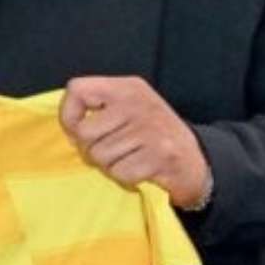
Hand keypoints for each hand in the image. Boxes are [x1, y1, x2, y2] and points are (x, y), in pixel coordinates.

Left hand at [59, 76, 210, 208]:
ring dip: (109, 165)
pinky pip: (120, 173)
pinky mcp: (161, 155)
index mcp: (127, 86)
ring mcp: (151, 128)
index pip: (77, 90)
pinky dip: (125, 178)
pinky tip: (139, 170)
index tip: (77, 130)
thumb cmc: (150, 134)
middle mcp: (138, 102)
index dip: (69, 115)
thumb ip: (97, 109)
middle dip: (91, 149)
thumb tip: (69, 129)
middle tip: (110, 151)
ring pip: (100, 156)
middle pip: (84, 133)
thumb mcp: (127, 108)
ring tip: (128, 158)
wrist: (195, 160)